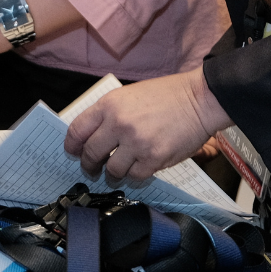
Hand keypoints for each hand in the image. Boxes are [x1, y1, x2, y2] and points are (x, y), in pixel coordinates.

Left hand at [64, 68, 233, 182]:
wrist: (198, 100)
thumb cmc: (166, 95)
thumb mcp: (129, 95)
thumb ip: (109, 114)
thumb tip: (93, 135)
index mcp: (109, 105)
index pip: (77, 130)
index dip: (72, 145)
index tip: (73, 152)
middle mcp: (119, 124)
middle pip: (91, 153)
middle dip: (89, 165)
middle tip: (92, 168)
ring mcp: (137, 143)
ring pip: (112, 169)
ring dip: (112, 173)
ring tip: (116, 171)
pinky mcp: (154, 159)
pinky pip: (135, 176)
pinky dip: (134, 175)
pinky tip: (137, 168)